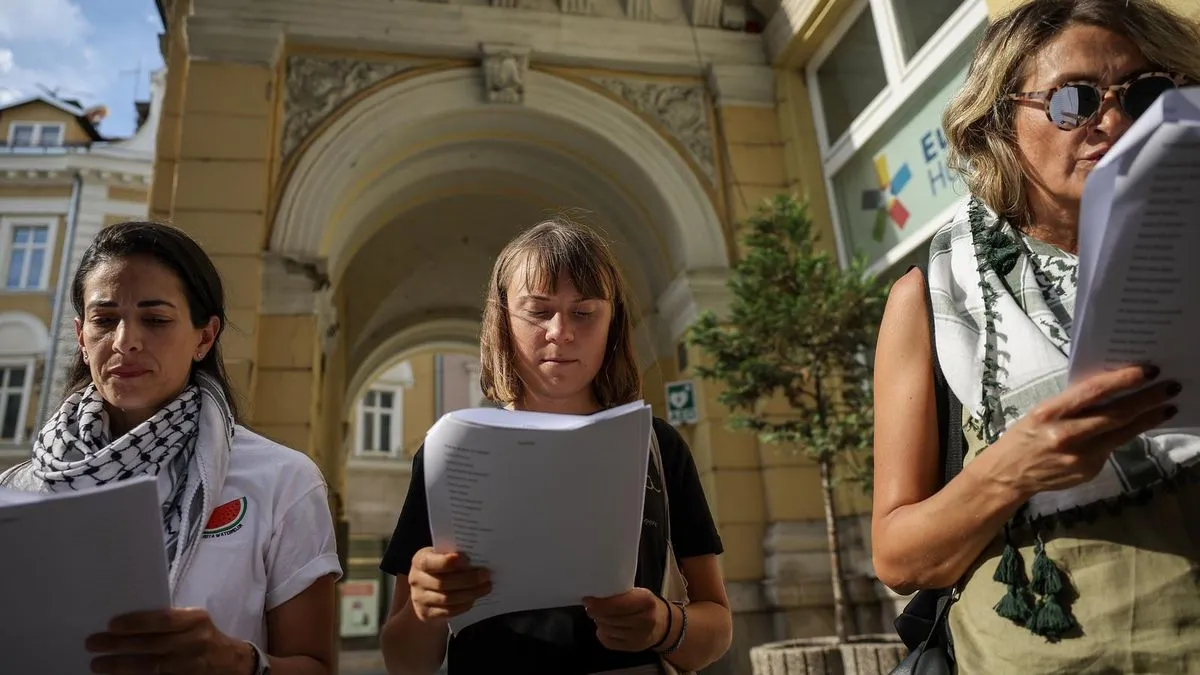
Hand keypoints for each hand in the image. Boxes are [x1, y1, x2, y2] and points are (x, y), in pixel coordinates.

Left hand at [86, 608, 253, 674]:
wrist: (232, 664)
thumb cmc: (205, 638)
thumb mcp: (194, 623)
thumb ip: (169, 622)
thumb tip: (126, 624)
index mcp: (196, 620)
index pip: (164, 620)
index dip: (137, 622)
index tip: (111, 625)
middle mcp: (196, 643)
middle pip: (153, 646)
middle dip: (120, 645)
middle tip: (93, 644)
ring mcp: (191, 667)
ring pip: (152, 668)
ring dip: (122, 666)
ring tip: (98, 664)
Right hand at [408, 547, 490, 623]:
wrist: (424, 593)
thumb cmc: (438, 569)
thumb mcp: (439, 557)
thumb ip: (452, 555)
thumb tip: (477, 557)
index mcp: (419, 561)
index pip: (429, 562)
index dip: (448, 562)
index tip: (468, 559)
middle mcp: (416, 580)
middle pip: (443, 583)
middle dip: (468, 579)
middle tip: (486, 575)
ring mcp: (420, 599)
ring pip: (447, 599)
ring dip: (470, 593)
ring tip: (486, 587)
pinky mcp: (427, 613)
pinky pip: (448, 611)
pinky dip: (464, 605)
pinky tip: (474, 598)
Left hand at [583, 588, 669, 652]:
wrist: (663, 624)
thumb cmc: (646, 605)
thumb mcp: (638, 593)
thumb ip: (620, 595)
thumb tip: (595, 598)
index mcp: (646, 602)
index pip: (617, 605)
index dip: (599, 604)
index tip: (587, 601)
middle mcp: (644, 620)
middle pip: (610, 619)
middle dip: (597, 613)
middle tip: (592, 608)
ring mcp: (639, 637)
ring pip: (607, 630)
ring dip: (600, 622)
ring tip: (601, 616)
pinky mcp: (633, 648)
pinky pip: (608, 642)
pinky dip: (602, 634)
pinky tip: (606, 627)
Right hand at [993, 363, 1179, 497]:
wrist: (1009, 474)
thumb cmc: (1026, 436)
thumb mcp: (1042, 413)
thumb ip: (1073, 404)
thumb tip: (1112, 390)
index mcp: (1050, 412)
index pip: (1093, 391)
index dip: (1123, 380)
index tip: (1148, 370)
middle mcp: (1065, 434)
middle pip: (1116, 414)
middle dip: (1148, 399)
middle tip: (1171, 387)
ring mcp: (1079, 456)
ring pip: (1122, 433)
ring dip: (1149, 419)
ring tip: (1167, 407)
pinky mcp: (1088, 471)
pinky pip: (1112, 449)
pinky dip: (1125, 436)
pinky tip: (1135, 428)